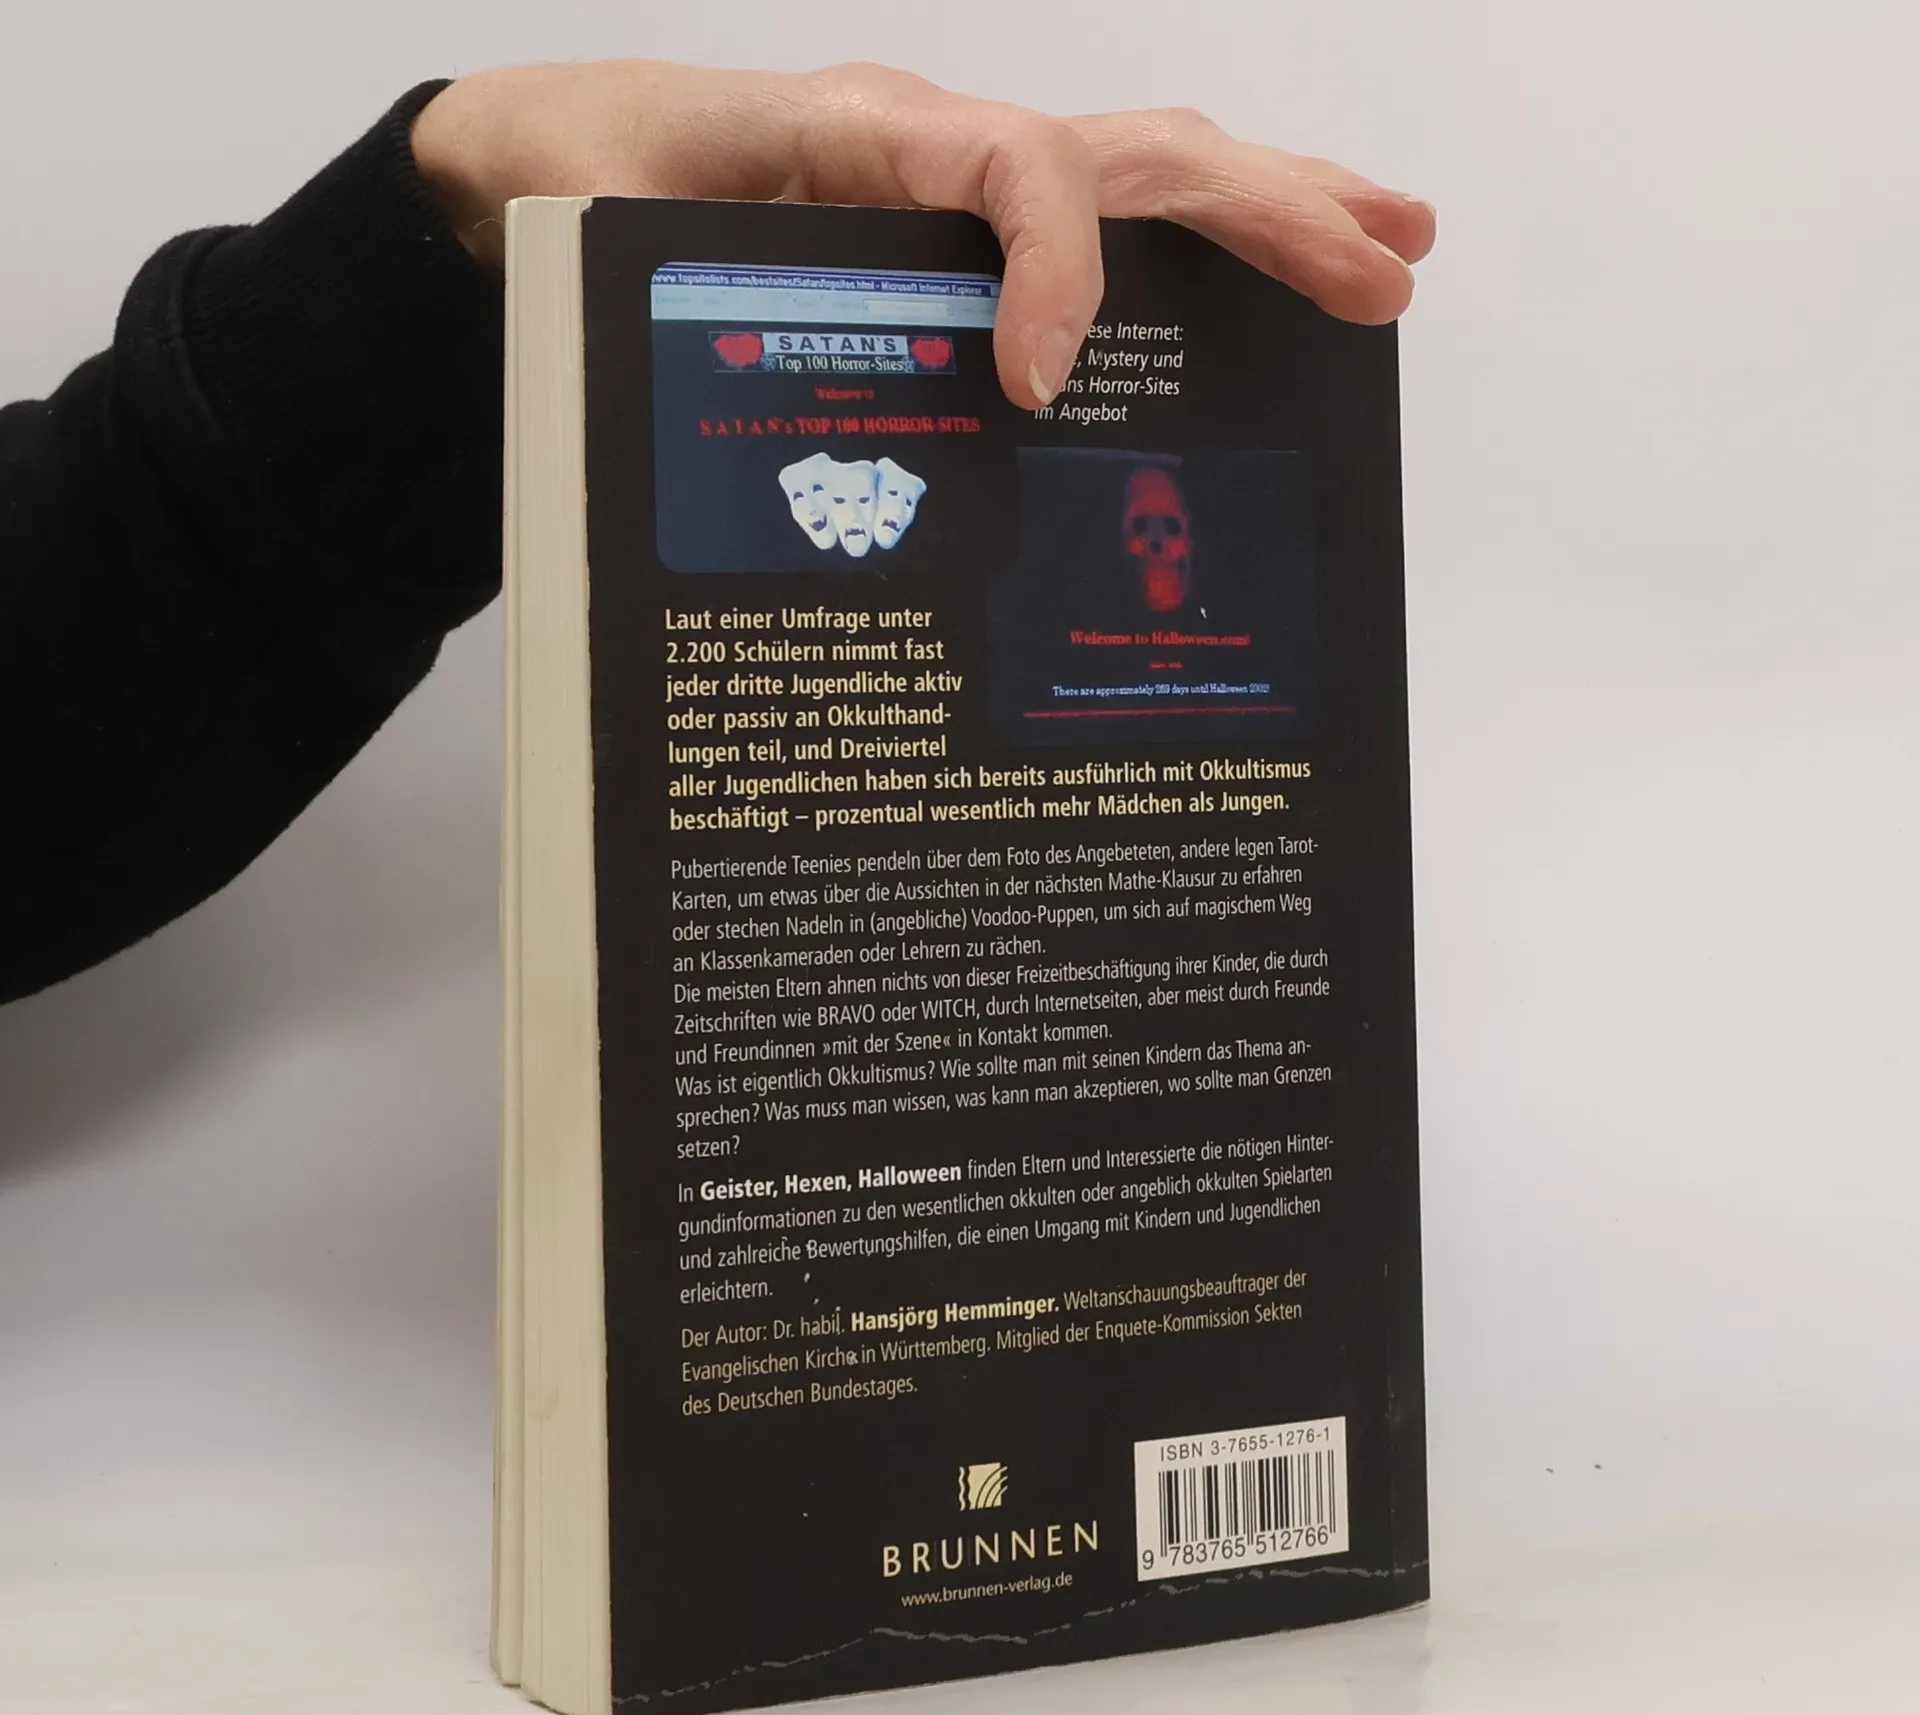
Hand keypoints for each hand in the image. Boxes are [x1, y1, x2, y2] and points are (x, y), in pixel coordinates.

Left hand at [411, 61, 1435, 409]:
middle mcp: (939, 146)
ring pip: (1147, 173)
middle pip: (1139, 152)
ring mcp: (960, 180)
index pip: (1016, 166)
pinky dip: (1195, 252)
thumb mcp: (622, 233)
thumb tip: (800, 407)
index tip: (1035, 388)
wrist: (539, 159)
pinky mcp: (958, 224)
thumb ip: (703, 285)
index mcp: (869, 136)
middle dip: (1271, 211)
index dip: (1056, 268)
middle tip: (1384, 274)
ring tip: (1388, 256)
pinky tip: (1259, 293)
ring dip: (1276, 211)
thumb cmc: (580, 184)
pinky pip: (1104, 220)